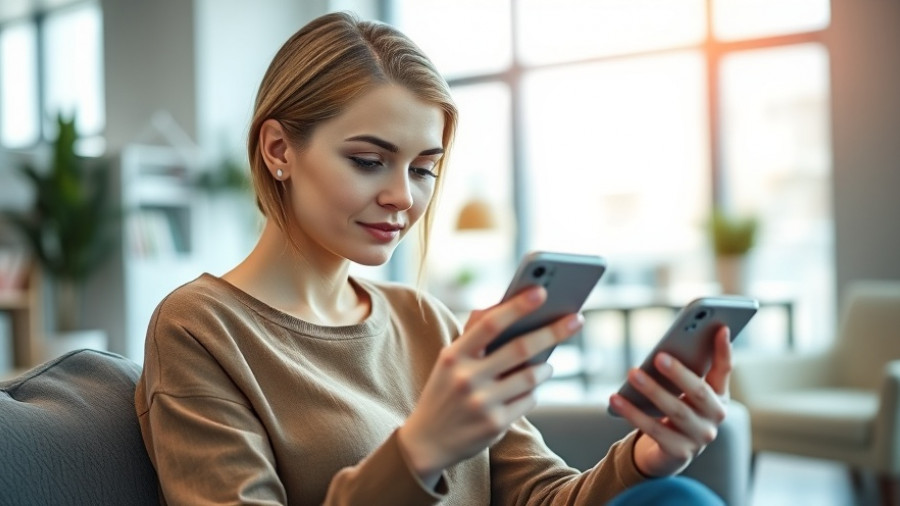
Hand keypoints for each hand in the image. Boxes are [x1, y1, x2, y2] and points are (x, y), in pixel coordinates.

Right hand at [398, 286, 582, 486]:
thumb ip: (473, 334)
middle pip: (520, 349)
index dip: (517, 306)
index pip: (490, 324)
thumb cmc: (445, 391)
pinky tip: (528, 389)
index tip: (542, 291)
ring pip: (531, 377)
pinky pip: (529, 400)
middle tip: (576, 319)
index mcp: (454, 355)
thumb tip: (503, 304)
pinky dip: (533, 392)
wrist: (427, 441)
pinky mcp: (495, 425)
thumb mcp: (449, 361)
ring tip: (548, 364)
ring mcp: (482, 403)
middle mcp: (467, 378)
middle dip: (552, 332)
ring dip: (545, 367)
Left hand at [609, 326, 730, 476]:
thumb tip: (666, 346)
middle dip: (678, 373)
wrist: (668, 452)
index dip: (724, 350)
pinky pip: (653, 430)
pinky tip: (615, 399)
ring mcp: (700, 437)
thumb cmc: (676, 409)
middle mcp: (715, 417)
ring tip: (632, 373)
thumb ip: (682, 369)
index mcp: (719, 395)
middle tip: (658, 356)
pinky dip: (633, 413)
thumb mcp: (682, 390)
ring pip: (675, 410)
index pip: (724, 370)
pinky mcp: (680, 452)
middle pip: (698, 392)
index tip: (720, 327)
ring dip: (652, 390)